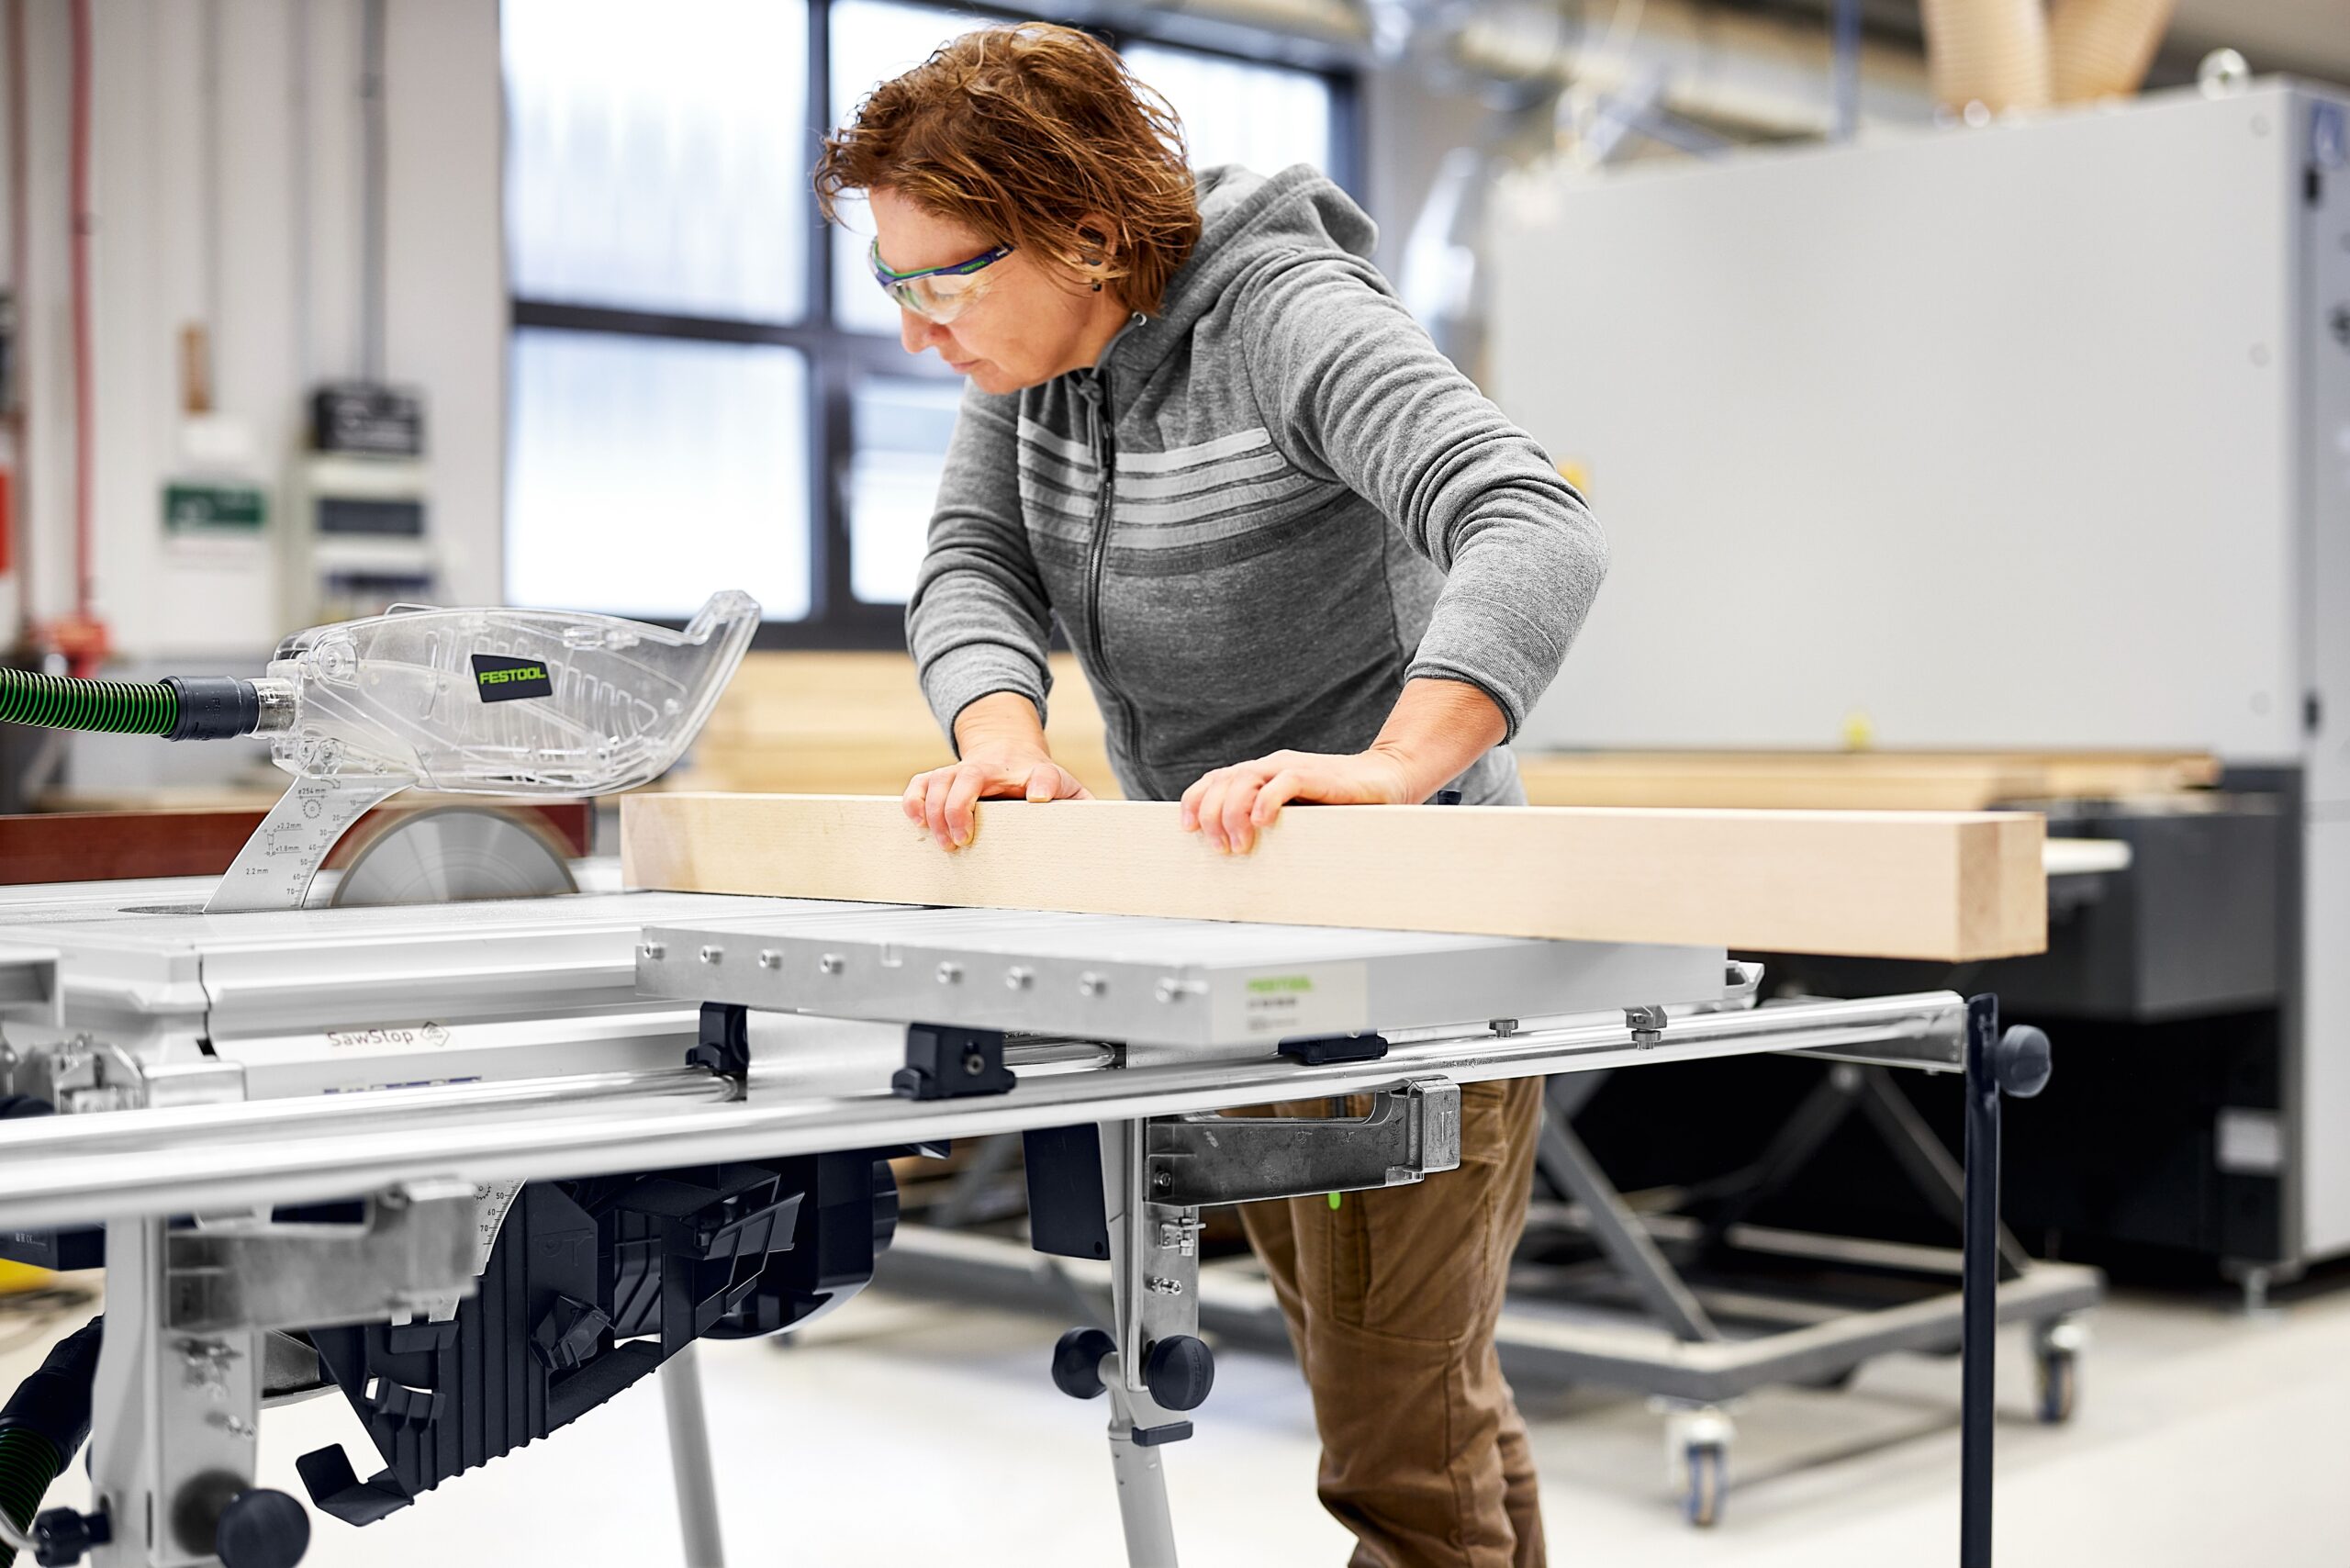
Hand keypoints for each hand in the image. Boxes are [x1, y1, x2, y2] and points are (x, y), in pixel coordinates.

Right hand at [903, 746, 1091, 850]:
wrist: (1008, 749)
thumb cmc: (1038, 779)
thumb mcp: (1067, 790)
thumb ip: (1079, 806)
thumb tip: (1095, 829)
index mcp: (1032, 772)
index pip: (1044, 773)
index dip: (1042, 782)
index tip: (1038, 797)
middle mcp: (993, 767)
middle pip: (971, 775)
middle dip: (960, 808)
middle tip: (964, 840)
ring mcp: (964, 770)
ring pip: (940, 779)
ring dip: (935, 811)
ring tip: (944, 843)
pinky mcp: (943, 777)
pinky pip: (921, 782)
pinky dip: (914, 800)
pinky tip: (916, 822)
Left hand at [1179, 747, 1416, 854]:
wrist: (1385, 779)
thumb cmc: (1339, 803)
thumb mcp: (1294, 814)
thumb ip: (1267, 823)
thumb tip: (1235, 853)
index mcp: (1261, 774)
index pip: (1214, 779)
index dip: (1194, 802)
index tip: (1187, 831)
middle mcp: (1271, 766)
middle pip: (1223, 781)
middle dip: (1211, 817)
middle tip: (1220, 849)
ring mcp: (1293, 767)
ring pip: (1245, 780)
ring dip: (1234, 814)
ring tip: (1240, 846)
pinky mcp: (1317, 774)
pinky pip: (1284, 781)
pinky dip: (1266, 801)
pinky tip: (1262, 822)